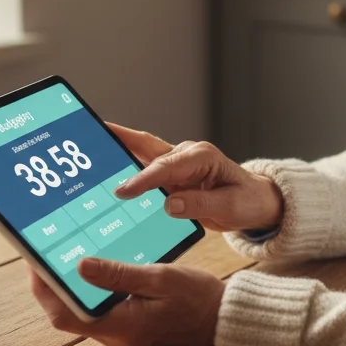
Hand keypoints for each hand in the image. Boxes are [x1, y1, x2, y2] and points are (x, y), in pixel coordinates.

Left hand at [28, 259, 223, 345]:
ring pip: (84, 315)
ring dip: (72, 289)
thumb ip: (119, 274)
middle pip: (70, 316)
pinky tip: (95, 270)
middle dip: (54, 286)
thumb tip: (80, 266)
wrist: (224, 319)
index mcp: (123, 328)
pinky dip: (93, 294)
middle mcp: (118, 340)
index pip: (66, 315)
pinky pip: (102, 314)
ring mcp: (124, 340)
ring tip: (66, 256)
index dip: (45, 289)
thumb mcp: (160, 278)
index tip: (34, 261)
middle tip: (45, 254)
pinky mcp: (130, 333)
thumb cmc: (198, 297)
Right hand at [108, 123, 283, 232]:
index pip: (167, 168)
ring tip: (90, 146)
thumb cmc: (248, 201)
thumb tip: (171, 205)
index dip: (144, 180)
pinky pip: (145, 167)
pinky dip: (125, 164)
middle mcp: (187, 155)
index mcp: (202, 157)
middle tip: (91, 137)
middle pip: (147, 147)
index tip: (123, 192)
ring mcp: (178, 163)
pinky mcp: (172, 174)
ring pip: (142, 152)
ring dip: (118, 148)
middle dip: (119, 141)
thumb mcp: (231, 208)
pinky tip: (106, 167)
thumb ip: (201, 204)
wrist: (256, 201)